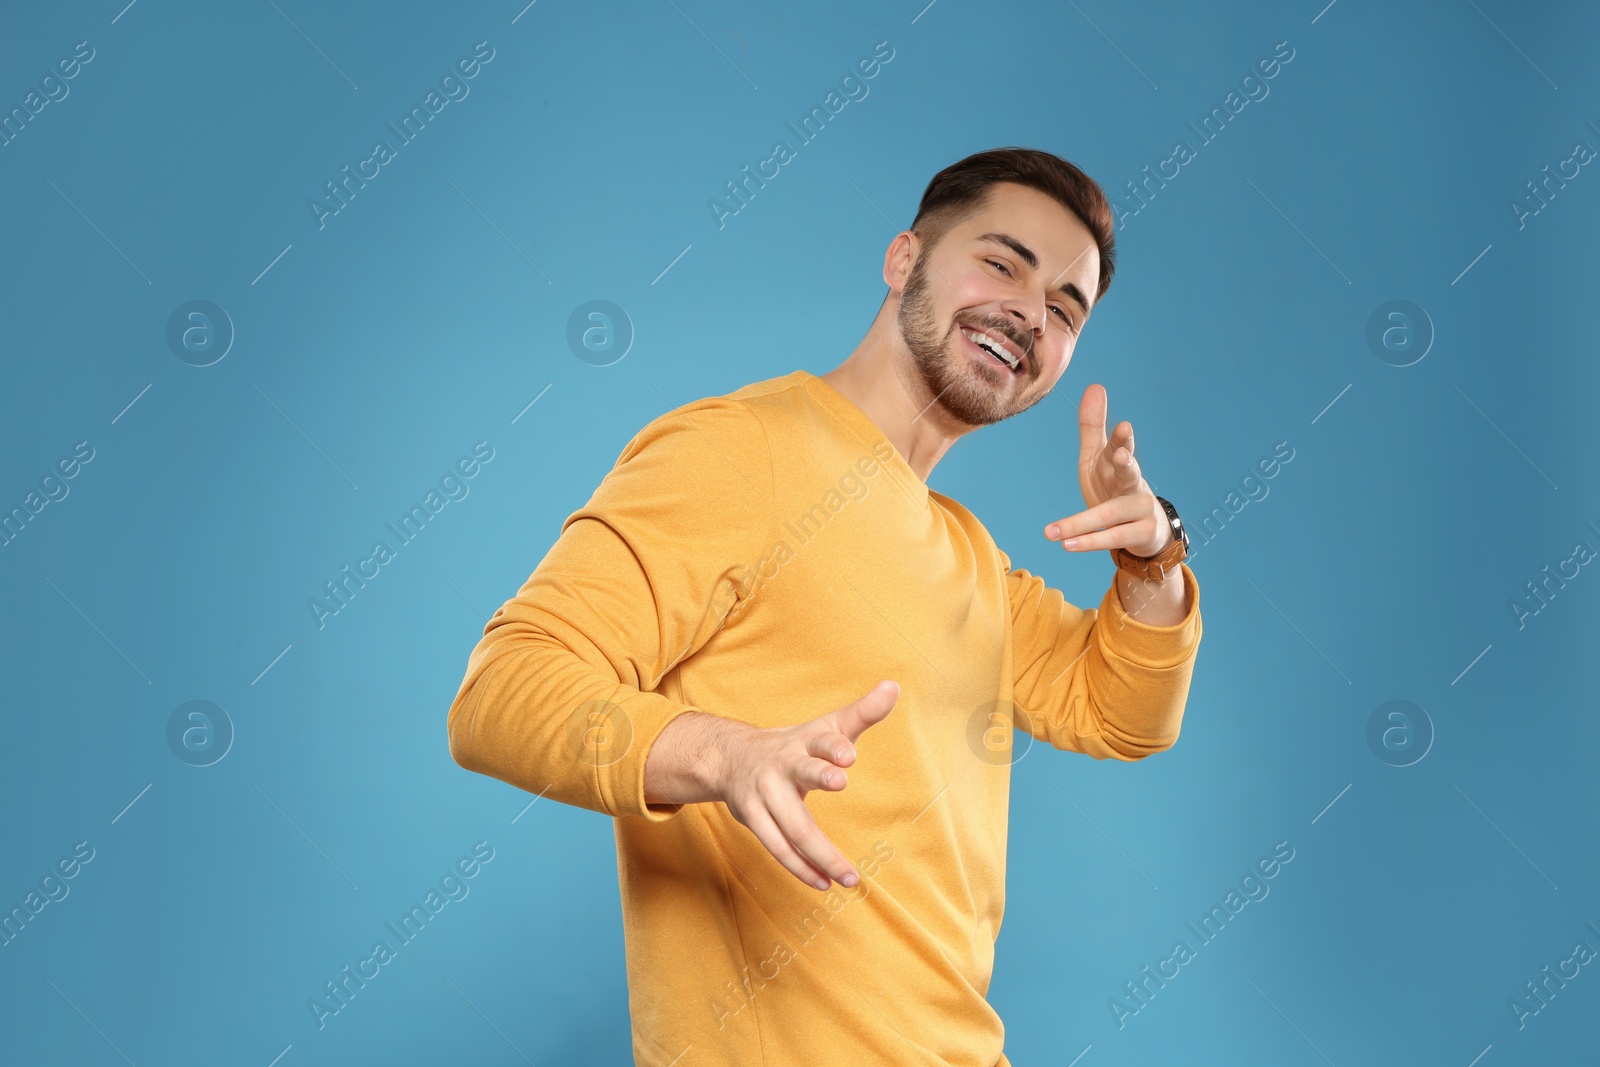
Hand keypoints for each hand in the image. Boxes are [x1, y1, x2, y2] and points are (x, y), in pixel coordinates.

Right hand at [715, 680, 897, 891]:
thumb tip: (894, 686)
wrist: (729, 757)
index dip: (833, 746)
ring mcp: (765, 793)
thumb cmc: (793, 744)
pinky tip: (823, 882)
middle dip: (820, 779)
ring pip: (792, 826)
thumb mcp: (827, 726)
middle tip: (841, 782)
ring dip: (820, 853)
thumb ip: (862, 712)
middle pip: (802, 776)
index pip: (820, 740)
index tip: (849, 754)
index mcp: (804, 742)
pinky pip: (777, 847)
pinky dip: (800, 867)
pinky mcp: (752, 817)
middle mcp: (782, 765)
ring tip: (848, 877)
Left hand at [1043, 383, 1170, 557]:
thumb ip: (1094, 426)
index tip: (1124, 427)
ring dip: (1083, 524)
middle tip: (1123, 454)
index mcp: (1120, 463)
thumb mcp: (1099, 457)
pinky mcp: (1141, 534)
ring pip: (1112, 515)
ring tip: (1057, 532)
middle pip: (1131, 474)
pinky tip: (1067, 544)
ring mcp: (1140, 510)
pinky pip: (1113, 538)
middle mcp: (1134, 484)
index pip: (1120, 448)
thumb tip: (1096, 386)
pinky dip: (1089, 542)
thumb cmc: (1115, 486)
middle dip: (1127, 463)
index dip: (1122, 439)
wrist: (1145, 528)